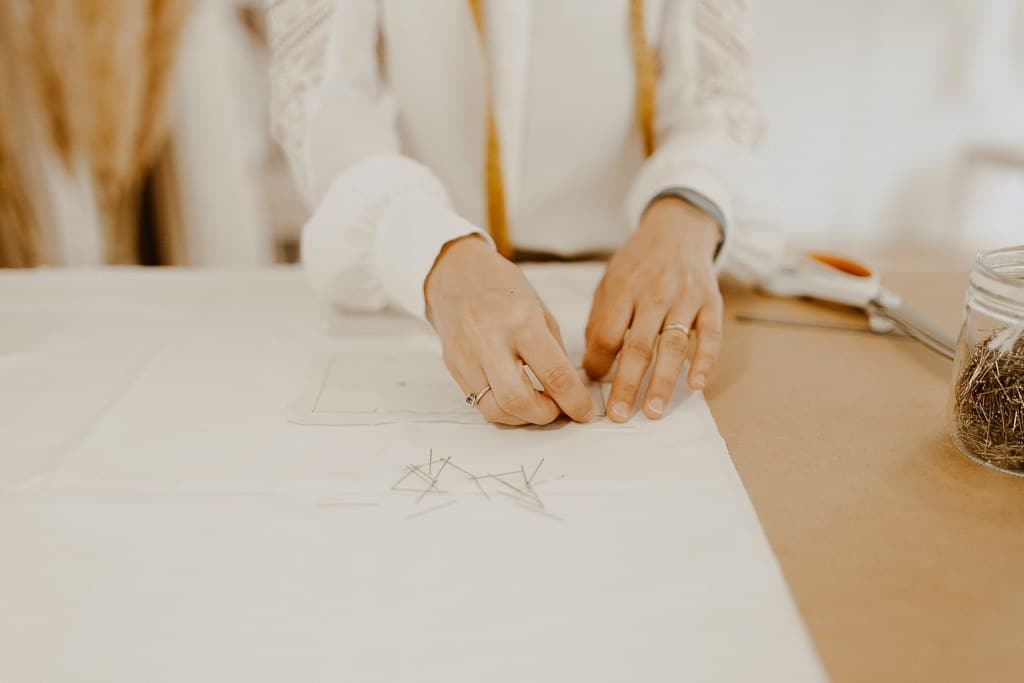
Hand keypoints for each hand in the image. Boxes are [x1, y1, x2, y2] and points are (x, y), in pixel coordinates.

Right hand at [425, 235, 594, 425]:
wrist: (457, 276)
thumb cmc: (503, 290)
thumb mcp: (540, 311)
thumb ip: (554, 352)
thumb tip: (570, 391)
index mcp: (522, 322)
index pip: (554, 375)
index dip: (575, 401)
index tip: (585, 412)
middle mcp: (491, 341)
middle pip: (519, 401)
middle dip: (545, 415)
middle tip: (557, 409)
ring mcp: (468, 356)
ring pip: (496, 410)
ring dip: (523, 417)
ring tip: (536, 404)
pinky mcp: (454, 368)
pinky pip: (480, 403)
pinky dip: (503, 409)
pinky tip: (515, 398)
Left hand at [583, 197, 723, 421]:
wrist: (677, 230)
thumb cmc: (638, 264)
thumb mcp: (609, 281)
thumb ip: (600, 319)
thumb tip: (590, 364)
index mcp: (624, 287)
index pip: (608, 333)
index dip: (599, 363)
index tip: (592, 387)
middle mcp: (655, 292)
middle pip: (639, 346)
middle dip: (627, 384)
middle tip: (619, 415)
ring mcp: (685, 297)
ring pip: (673, 346)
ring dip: (663, 382)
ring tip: (653, 411)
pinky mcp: (711, 302)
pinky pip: (709, 335)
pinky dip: (704, 361)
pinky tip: (695, 385)